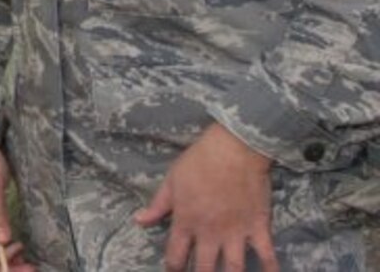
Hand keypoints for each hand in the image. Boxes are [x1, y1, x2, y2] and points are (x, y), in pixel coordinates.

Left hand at [135, 121, 279, 271]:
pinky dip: (271, 270)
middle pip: (205, 268)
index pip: (175, 256)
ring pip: (234, 268)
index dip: (173, 269)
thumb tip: (138, 221)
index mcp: (186, 222)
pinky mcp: (259, 228)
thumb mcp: (171, 181)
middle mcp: (210, 233)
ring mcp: (236, 233)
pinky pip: (267, 255)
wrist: (233, 150)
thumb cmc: (199, 162)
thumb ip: (157, 206)